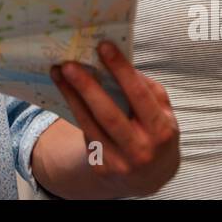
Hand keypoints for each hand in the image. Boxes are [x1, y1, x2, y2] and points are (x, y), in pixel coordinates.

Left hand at [50, 41, 179, 197]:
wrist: (149, 175)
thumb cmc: (156, 132)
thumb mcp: (162, 111)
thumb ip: (146, 88)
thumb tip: (117, 62)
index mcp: (161, 130)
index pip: (139, 95)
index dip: (121, 69)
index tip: (103, 46)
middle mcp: (141, 150)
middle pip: (108, 115)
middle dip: (87, 87)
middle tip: (69, 64)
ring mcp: (120, 163)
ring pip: (89, 125)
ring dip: (71, 96)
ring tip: (58, 73)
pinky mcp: (101, 168)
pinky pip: (85, 134)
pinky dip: (76, 111)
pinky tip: (66, 92)